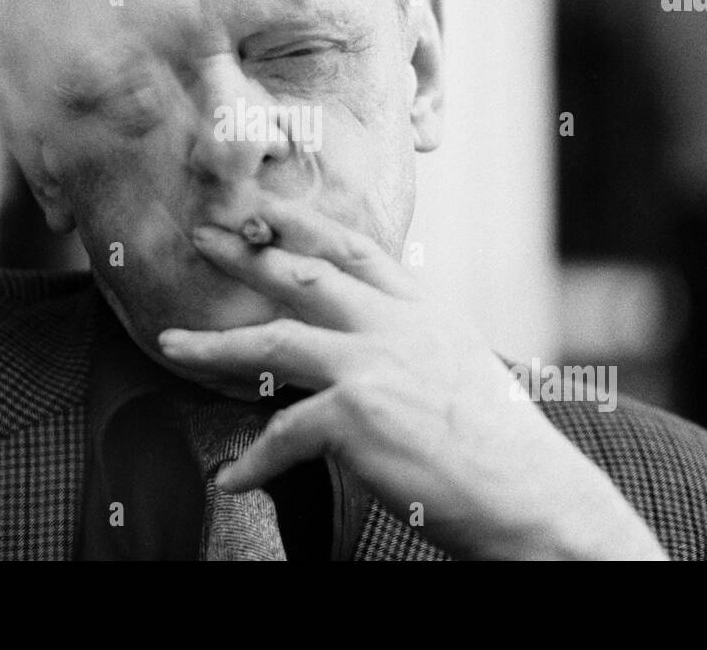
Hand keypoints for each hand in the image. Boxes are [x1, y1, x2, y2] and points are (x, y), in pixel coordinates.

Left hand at [157, 198, 667, 559]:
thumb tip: (370, 354)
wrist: (536, 500)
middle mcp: (398, 324)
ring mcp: (375, 362)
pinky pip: (282, 433)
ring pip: (275, 338)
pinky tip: (230, 480)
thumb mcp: (459, 371)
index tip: (262, 205)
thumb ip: (411, 347)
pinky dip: (253, 462)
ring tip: (170, 344)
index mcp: (424, 311)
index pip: (356, 248)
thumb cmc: (502, 451)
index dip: (303, 222)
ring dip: (215, 344)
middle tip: (201, 234)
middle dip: (247, 251)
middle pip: (304, 272)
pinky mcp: (358, 412)